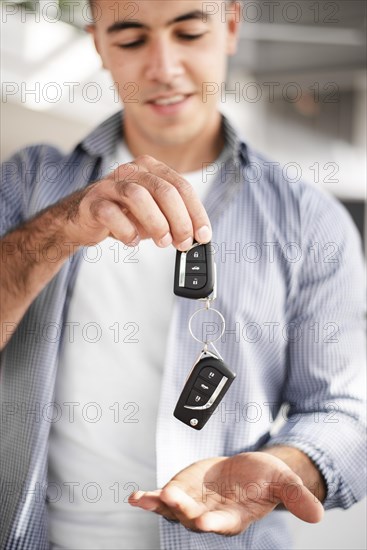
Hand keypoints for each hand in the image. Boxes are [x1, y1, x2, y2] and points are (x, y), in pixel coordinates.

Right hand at [64, 155, 211, 249]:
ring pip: (138, 196)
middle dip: (179, 220)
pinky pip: (111, 214)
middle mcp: (131, 170)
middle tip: (183, 243)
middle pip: (164, 190)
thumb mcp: (154, 214)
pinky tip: (132, 240)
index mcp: (151, 169)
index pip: (181, 187)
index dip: (196, 213)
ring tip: (162, 242)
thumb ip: (174, 220)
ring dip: (156, 223)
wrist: (81, 218)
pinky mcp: (92, 202)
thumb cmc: (122, 214)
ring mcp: (110, 184)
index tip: (203, 236)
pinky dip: (126, 231)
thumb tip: (195, 238)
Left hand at [128, 452, 323, 535]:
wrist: (247, 472)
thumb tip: (318, 514)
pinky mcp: (182, 492)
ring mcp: (194, 505)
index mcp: (236, 517)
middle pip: (194, 517)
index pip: (225, 524)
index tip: (205, 522)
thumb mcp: (282, 482)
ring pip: (173, 510)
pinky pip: (162, 498)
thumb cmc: (265, 479)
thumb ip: (296, 497)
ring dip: (159, 505)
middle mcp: (211, 515)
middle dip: (182, 511)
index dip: (215, 524)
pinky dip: (149, 498)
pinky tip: (136, 496)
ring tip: (144, 498)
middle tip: (172, 499)